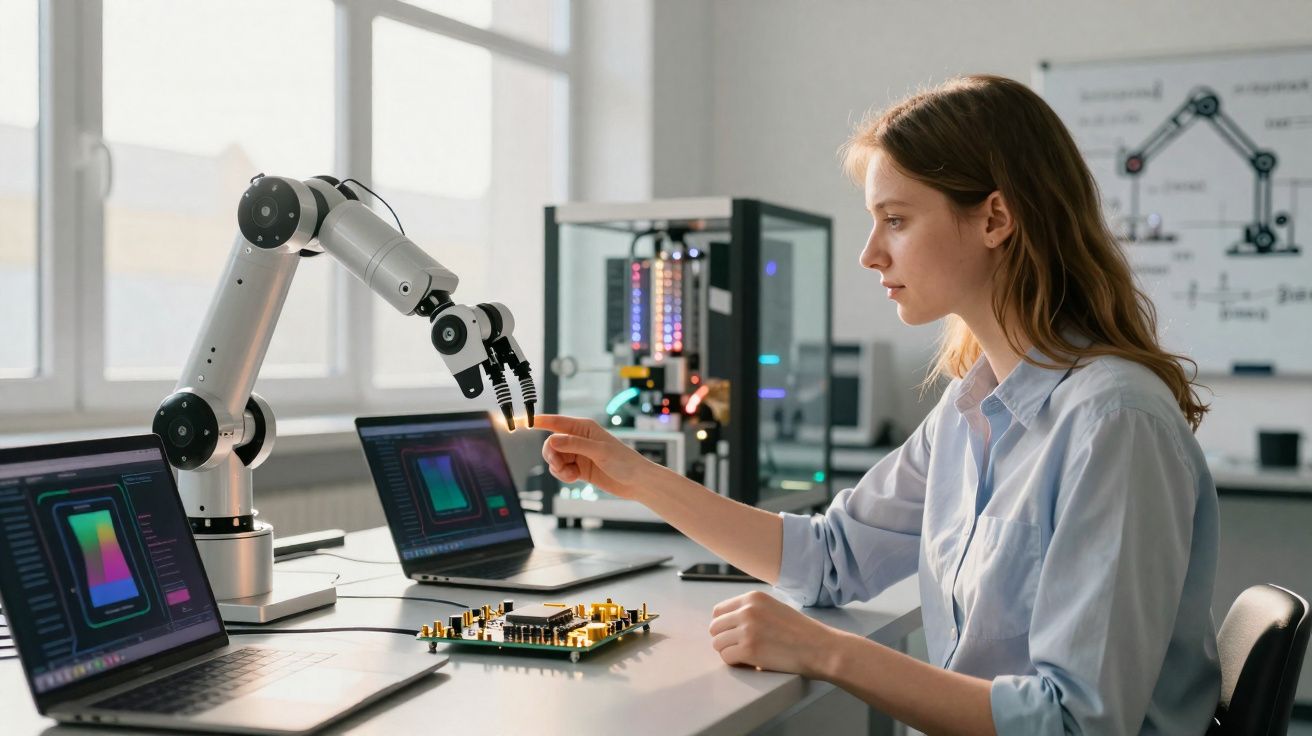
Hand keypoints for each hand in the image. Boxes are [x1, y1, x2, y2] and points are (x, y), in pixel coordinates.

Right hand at [535, 415, 658, 499]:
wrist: (636, 482)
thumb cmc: (624, 462)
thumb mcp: (599, 451)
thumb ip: (575, 445)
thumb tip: (552, 440)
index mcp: (584, 427)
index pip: (555, 422)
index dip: (537, 421)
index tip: (521, 422)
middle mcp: (579, 438)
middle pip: (551, 443)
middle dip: (551, 455)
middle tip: (559, 465)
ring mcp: (578, 453)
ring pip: (554, 458)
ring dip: (558, 468)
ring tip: (571, 475)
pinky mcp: (579, 468)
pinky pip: (560, 469)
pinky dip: (563, 475)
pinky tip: (574, 479)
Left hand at [708, 590, 843, 678]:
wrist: (819, 648)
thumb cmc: (800, 632)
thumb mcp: (773, 608)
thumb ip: (751, 610)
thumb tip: (727, 622)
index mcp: (752, 598)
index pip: (718, 611)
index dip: (724, 626)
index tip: (734, 636)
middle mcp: (747, 610)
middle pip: (714, 628)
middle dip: (724, 640)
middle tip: (739, 648)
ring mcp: (747, 629)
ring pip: (717, 644)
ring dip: (729, 652)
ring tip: (747, 656)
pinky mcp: (748, 649)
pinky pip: (726, 658)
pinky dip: (736, 663)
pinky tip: (751, 663)